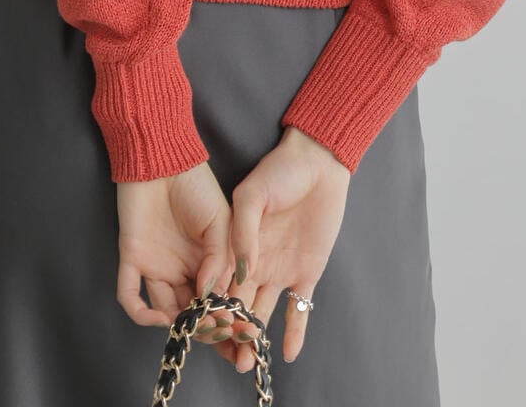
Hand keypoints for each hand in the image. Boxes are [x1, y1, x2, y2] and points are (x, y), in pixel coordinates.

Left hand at [115, 159, 235, 333]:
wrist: (164, 159)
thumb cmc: (196, 185)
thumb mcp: (222, 220)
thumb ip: (220, 258)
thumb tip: (213, 295)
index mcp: (205, 260)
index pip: (215, 299)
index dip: (227, 317)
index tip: (240, 330)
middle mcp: (181, 268)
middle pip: (191, 311)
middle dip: (207, 329)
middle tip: (221, 335)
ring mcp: (156, 266)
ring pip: (164, 310)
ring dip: (179, 325)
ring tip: (196, 327)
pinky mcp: (132, 260)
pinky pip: (130, 295)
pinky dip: (141, 314)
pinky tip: (161, 318)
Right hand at [219, 125, 350, 373]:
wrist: (318, 163)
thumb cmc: (280, 171)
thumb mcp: (251, 194)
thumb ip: (242, 231)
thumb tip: (240, 271)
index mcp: (235, 246)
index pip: (219, 283)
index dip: (212, 307)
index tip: (207, 328)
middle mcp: (255, 263)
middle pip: (238, 305)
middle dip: (230, 332)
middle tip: (229, 356)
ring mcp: (281, 270)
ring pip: (264, 312)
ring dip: (255, 338)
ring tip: (248, 362)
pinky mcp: (307, 273)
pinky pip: (300, 308)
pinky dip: (294, 331)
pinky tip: (288, 353)